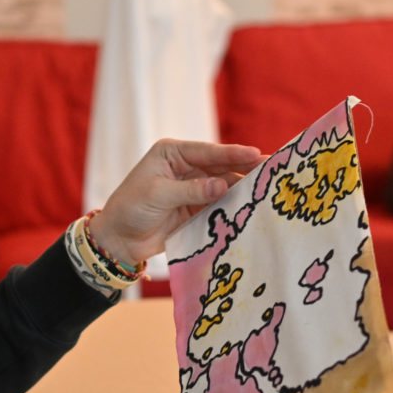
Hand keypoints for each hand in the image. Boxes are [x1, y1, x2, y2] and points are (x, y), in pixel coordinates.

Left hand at [92, 139, 261, 266]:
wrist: (119, 240)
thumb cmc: (130, 209)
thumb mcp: (158, 195)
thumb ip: (191, 190)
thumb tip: (221, 185)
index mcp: (172, 153)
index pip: (208, 152)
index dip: (233, 154)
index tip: (256, 154)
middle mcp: (185, 167)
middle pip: (221, 166)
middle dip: (245, 168)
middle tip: (273, 168)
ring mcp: (193, 188)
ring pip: (223, 185)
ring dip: (243, 188)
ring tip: (268, 188)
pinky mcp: (196, 208)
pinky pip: (219, 204)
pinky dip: (233, 205)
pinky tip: (252, 206)